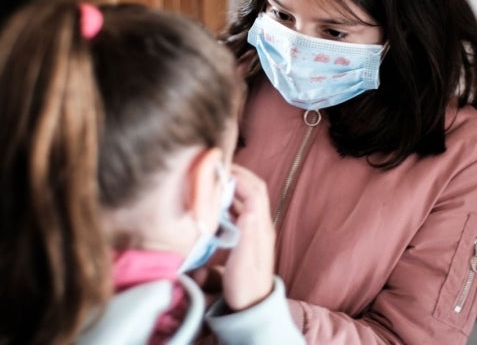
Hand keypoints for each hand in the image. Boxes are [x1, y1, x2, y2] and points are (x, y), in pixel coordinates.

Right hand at [221, 164, 275, 310]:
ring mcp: (256, 229)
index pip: (254, 191)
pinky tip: (217, 204)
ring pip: (248, 199)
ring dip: (234, 186)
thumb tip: (247, 208)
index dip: (239, 177)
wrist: (252, 307)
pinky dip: (230, 200)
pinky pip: (241, 210)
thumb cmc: (246, 286)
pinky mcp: (249, 236)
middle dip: (238, 175)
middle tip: (217, 169)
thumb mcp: (243, 261)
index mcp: (261, 227)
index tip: (219, 169)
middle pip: (254, 190)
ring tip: (214, 181)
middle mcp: (261, 224)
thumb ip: (246, 235)